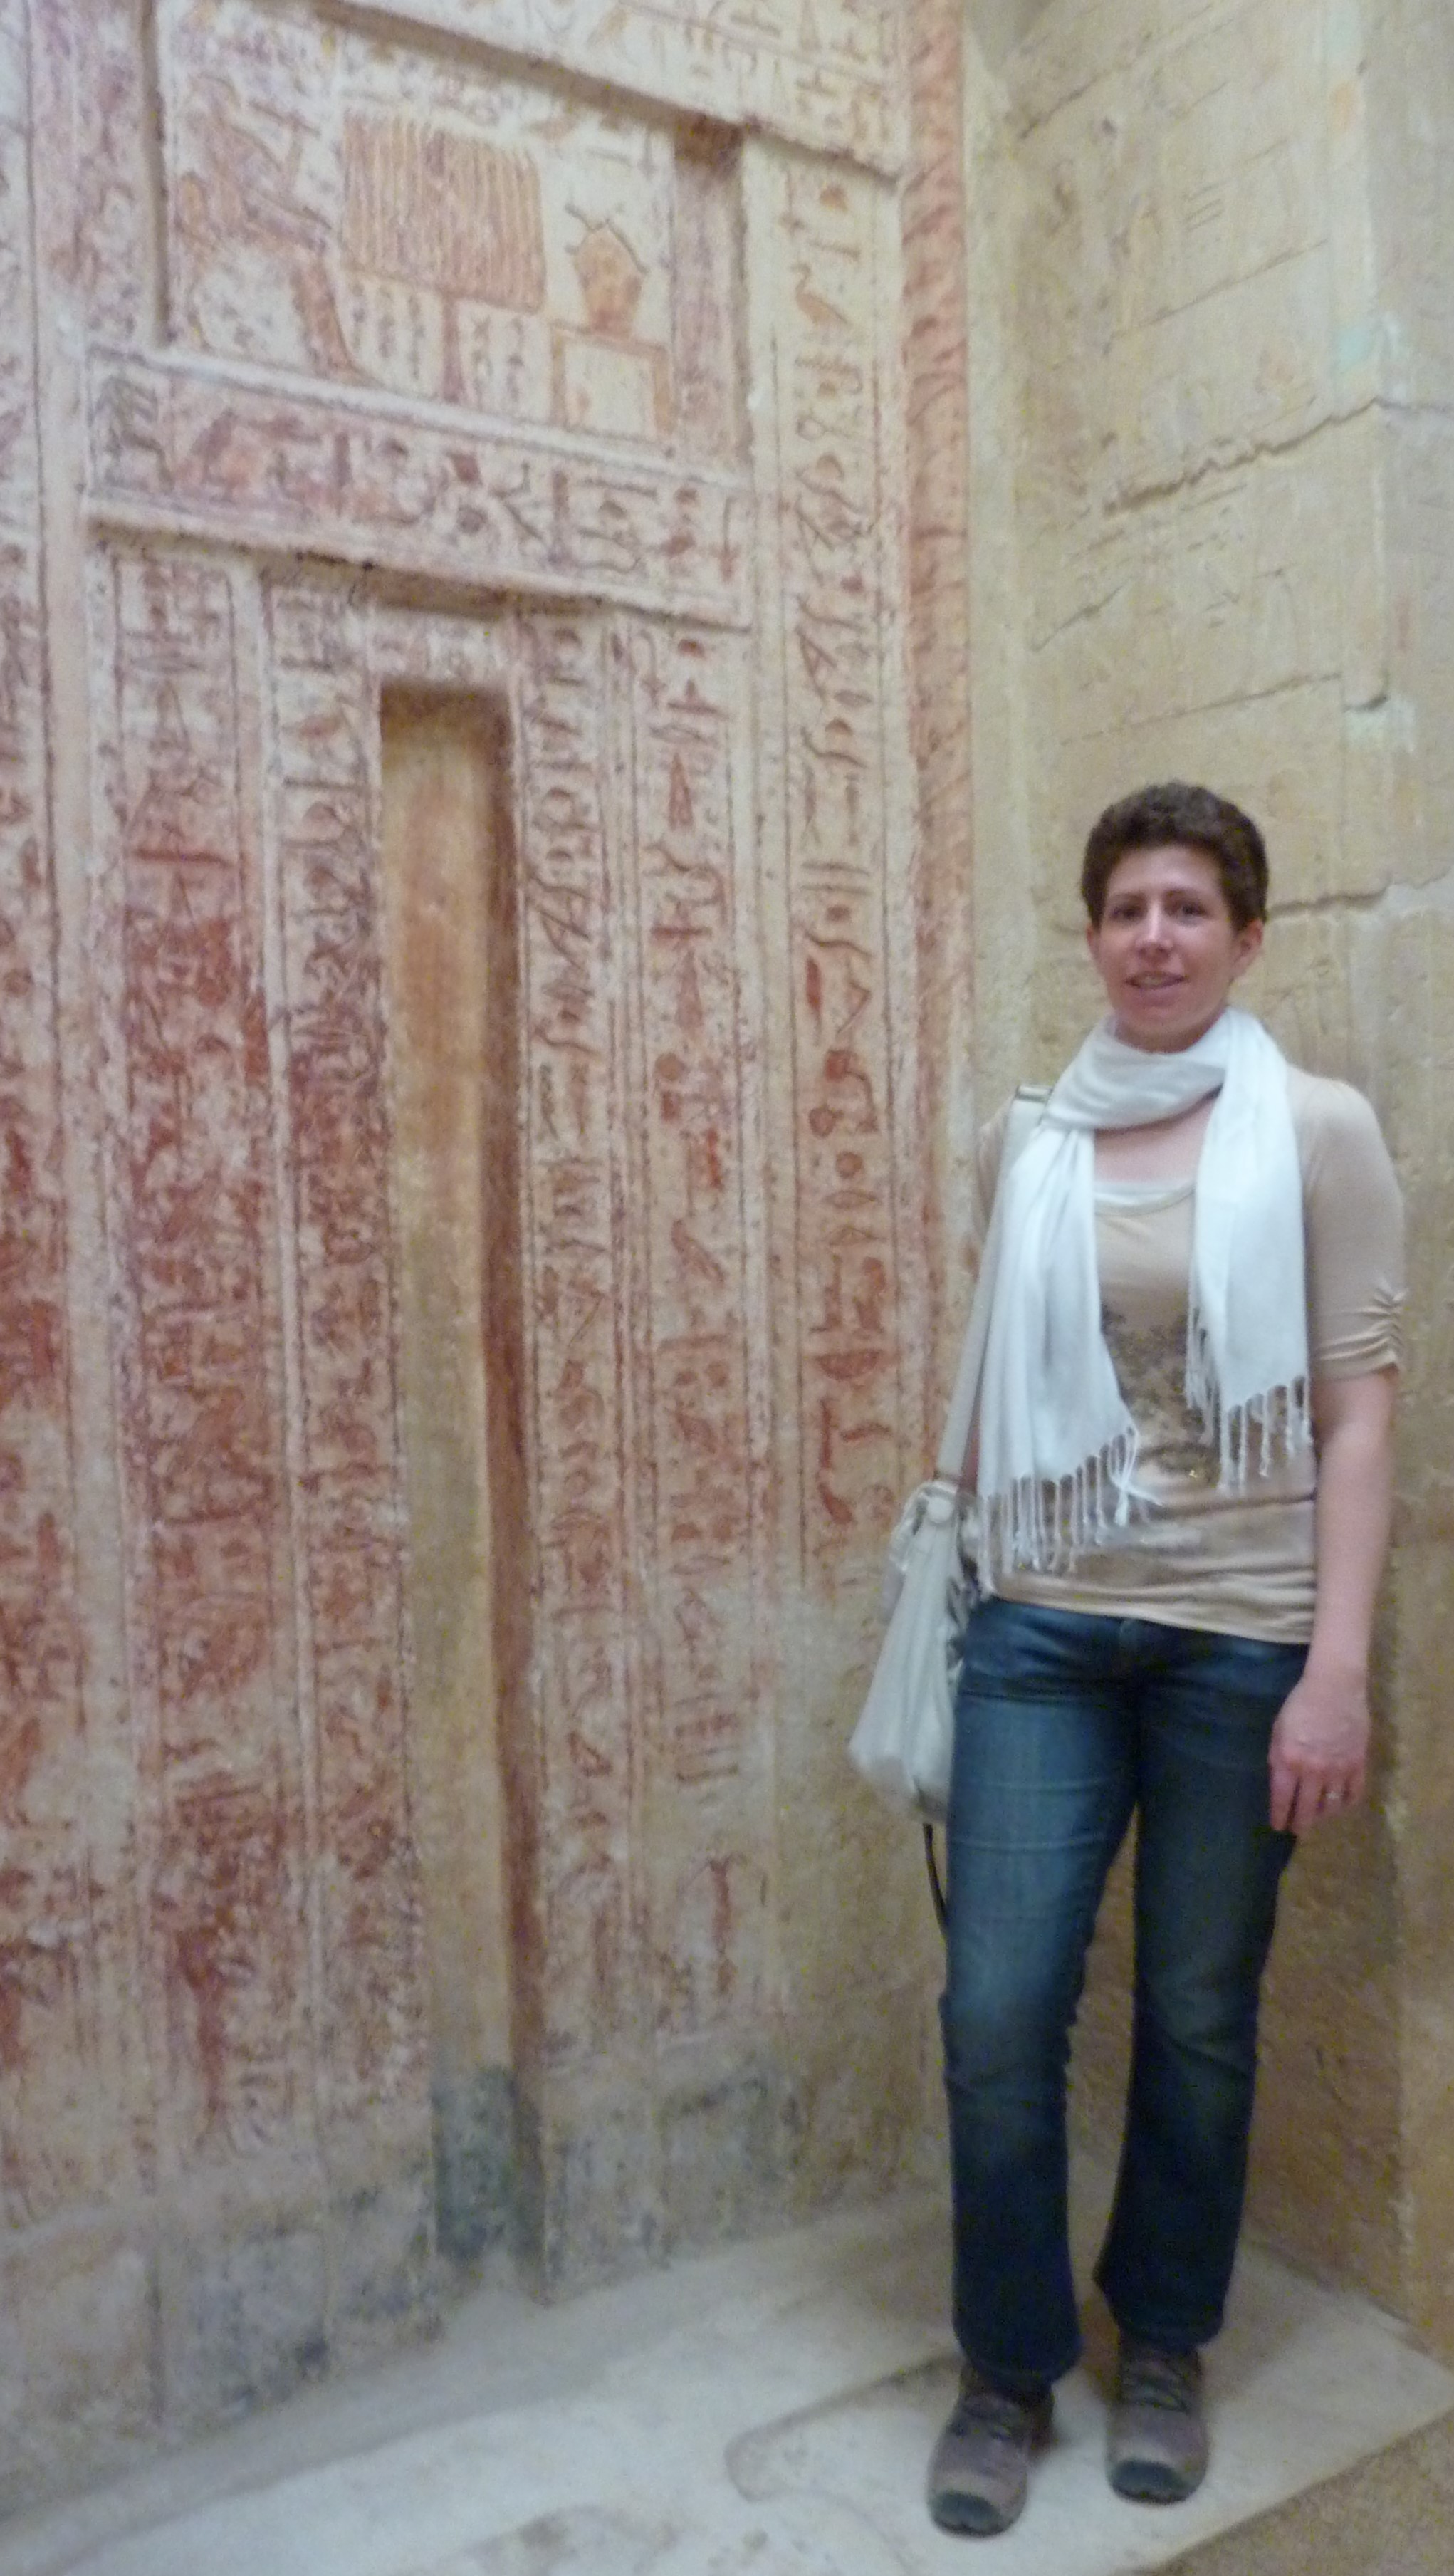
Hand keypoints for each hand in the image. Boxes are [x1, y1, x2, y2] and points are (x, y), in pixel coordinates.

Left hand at [1268, 1667, 1369, 1835]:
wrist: (1334, 1687)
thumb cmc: (1300, 1704)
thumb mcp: (1278, 1730)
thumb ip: (1278, 1757)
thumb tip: (1280, 1781)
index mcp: (1288, 1761)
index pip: (1282, 1799)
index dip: (1279, 1816)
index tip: (1278, 1827)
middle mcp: (1312, 1772)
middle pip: (1307, 1810)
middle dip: (1300, 1824)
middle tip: (1298, 1830)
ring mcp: (1337, 1770)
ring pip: (1331, 1806)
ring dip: (1323, 1815)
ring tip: (1318, 1817)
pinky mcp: (1357, 1765)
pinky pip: (1353, 1794)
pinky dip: (1346, 1803)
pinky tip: (1340, 1804)